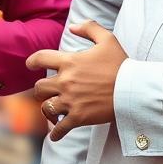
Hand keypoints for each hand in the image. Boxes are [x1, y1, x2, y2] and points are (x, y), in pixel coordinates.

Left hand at [26, 21, 125, 140]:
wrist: (133, 89)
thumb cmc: (121, 64)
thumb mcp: (108, 39)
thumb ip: (89, 28)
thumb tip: (72, 27)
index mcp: (69, 61)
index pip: (40, 59)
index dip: (32, 61)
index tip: (29, 65)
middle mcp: (66, 81)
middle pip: (39, 88)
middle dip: (41, 90)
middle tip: (47, 92)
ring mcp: (71, 101)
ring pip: (45, 107)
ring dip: (47, 109)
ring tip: (53, 111)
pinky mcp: (78, 117)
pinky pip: (59, 128)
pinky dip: (55, 133)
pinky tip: (55, 136)